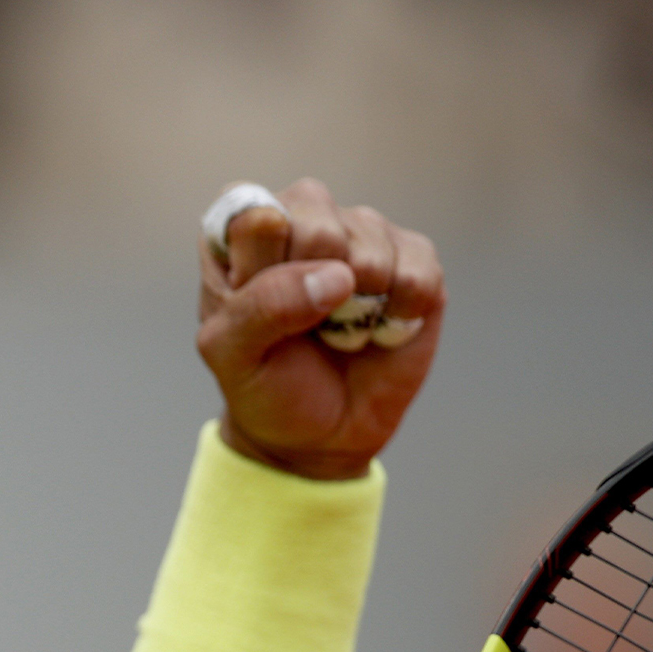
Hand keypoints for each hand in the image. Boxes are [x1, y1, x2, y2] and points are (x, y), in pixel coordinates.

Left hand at [197, 178, 444, 479]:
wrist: (320, 434)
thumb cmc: (265, 384)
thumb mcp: (232, 356)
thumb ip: (262, 307)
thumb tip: (339, 276)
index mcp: (239, 233)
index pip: (255, 217)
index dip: (265, 269)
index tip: (261, 309)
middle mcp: (302, 216)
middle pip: (317, 223)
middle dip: (313, 288)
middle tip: (306, 324)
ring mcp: (361, 232)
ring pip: (371, 244)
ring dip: (358, 308)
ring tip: (340, 329)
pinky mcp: (413, 257)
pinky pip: (420, 269)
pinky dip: (402, 313)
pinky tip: (380, 329)